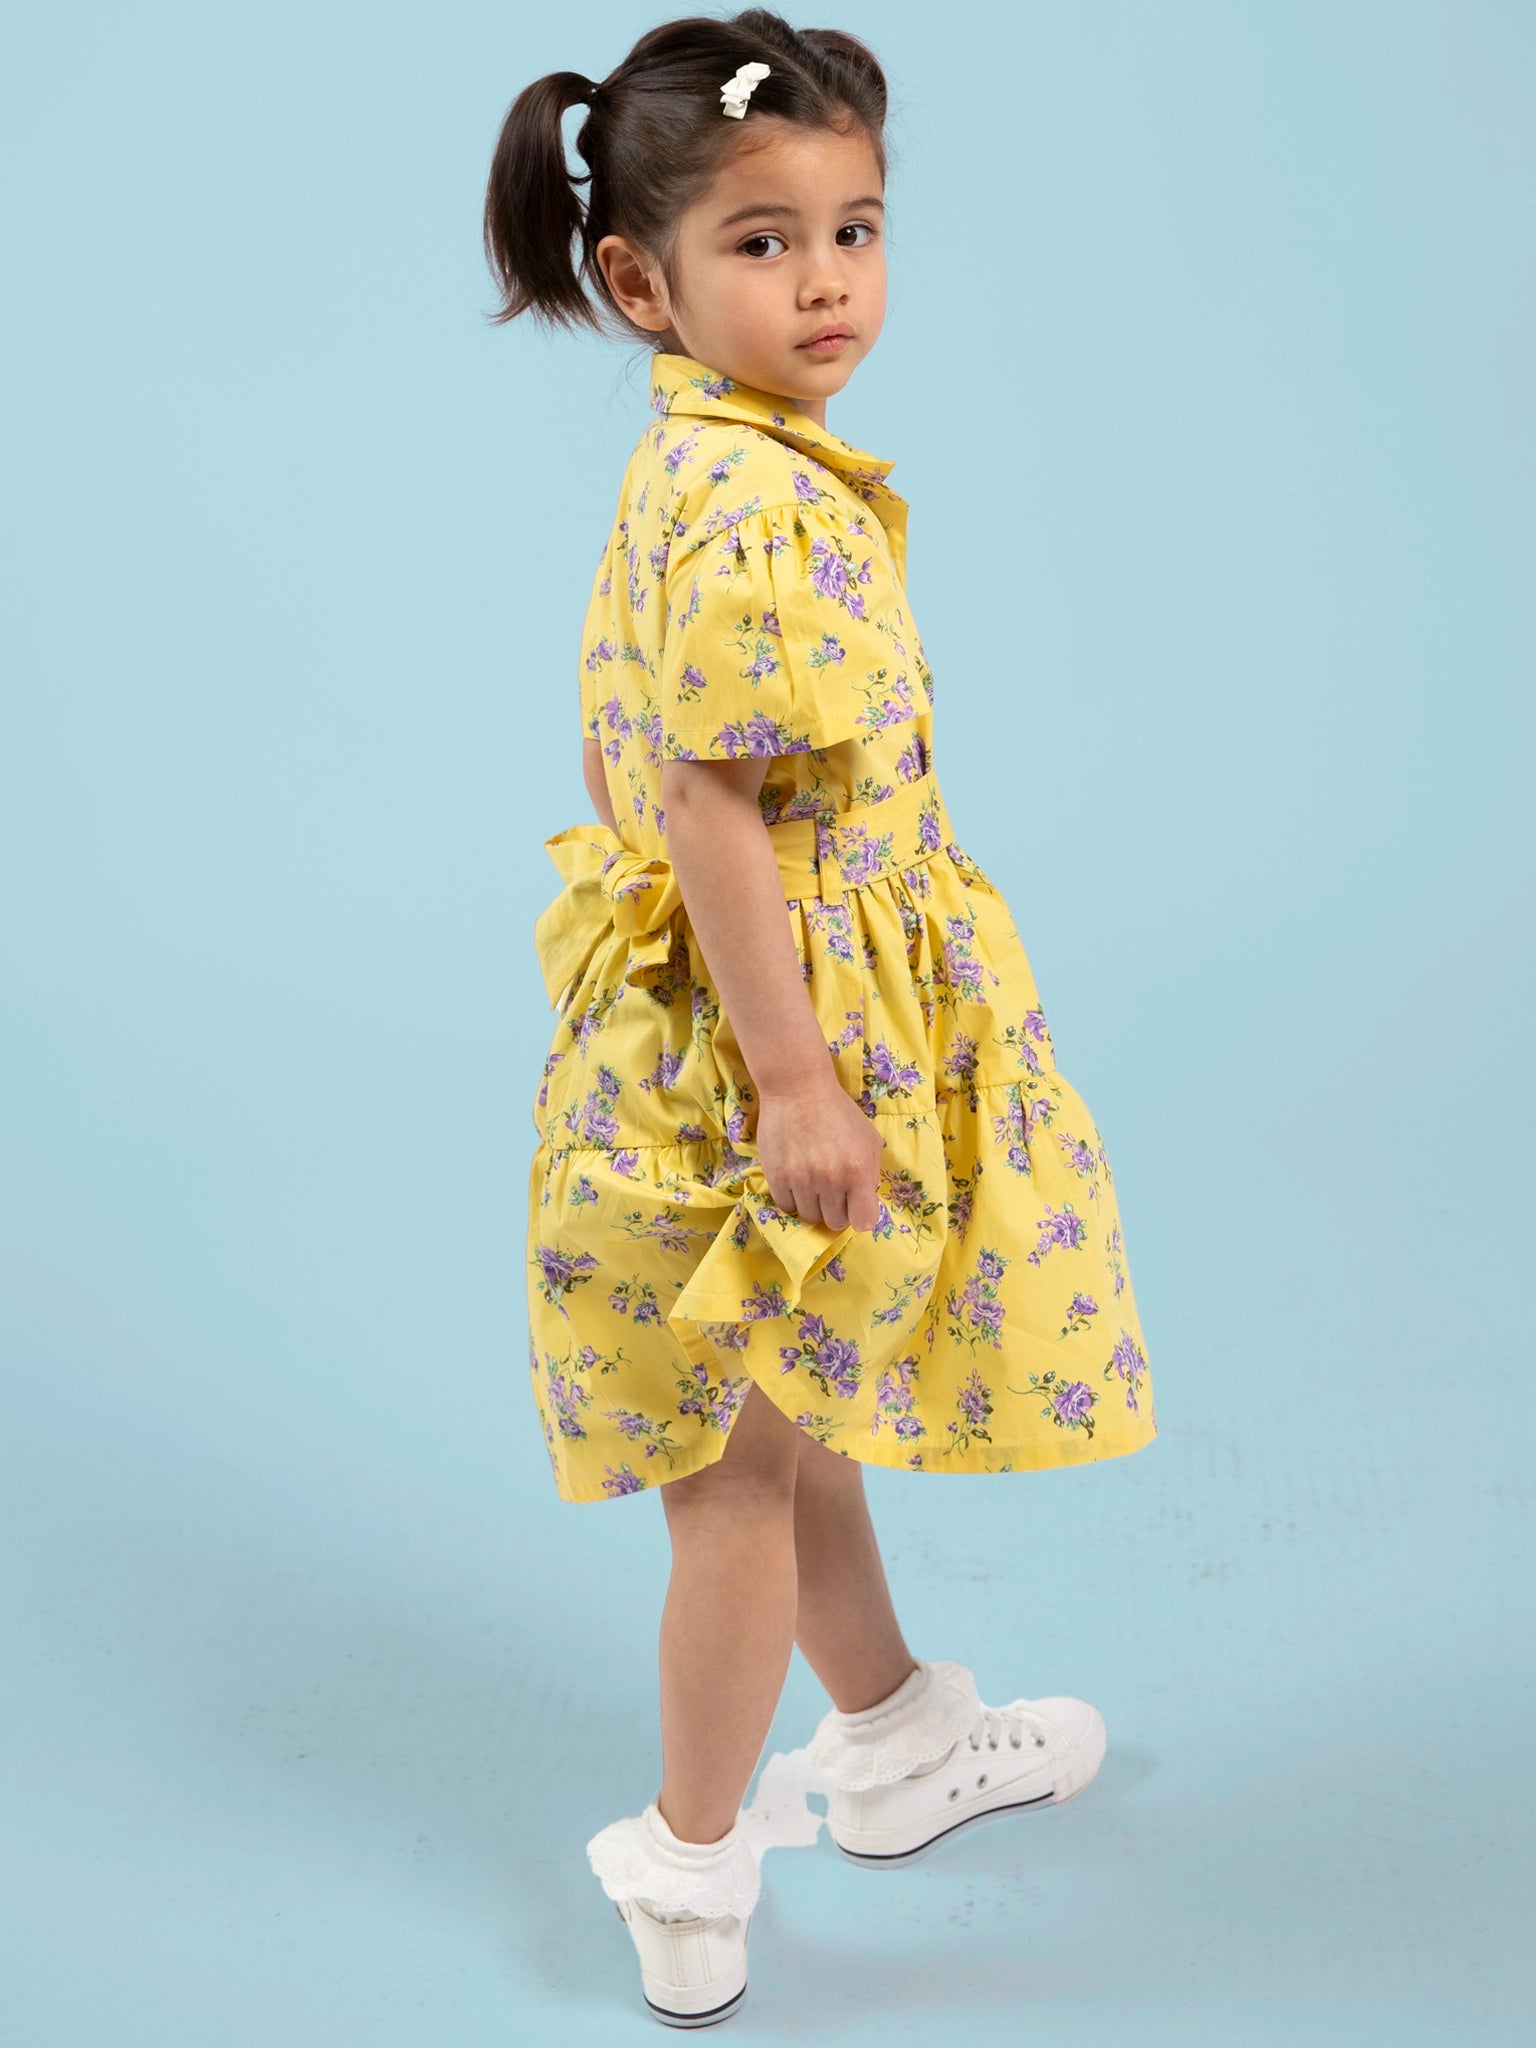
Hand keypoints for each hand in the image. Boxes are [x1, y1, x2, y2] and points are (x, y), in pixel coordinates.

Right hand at [755, 1075, 883, 1232]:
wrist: (798, 1090)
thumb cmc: (839, 1113)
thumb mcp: (868, 1140)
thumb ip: (870, 1175)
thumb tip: (864, 1202)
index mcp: (858, 1171)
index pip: (864, 1221)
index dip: (861, 1215)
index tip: (856, 1205)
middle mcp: (830, 1180)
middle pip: (835, 1222)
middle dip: (837, 1209)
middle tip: (833, 1189)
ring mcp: (801, 1180)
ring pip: (810, 1217)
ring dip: (814, 1204)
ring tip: (814, 1181)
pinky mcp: (776, 1177)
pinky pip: (787, 1206)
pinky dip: (793, 1198)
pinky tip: (797, 1179)